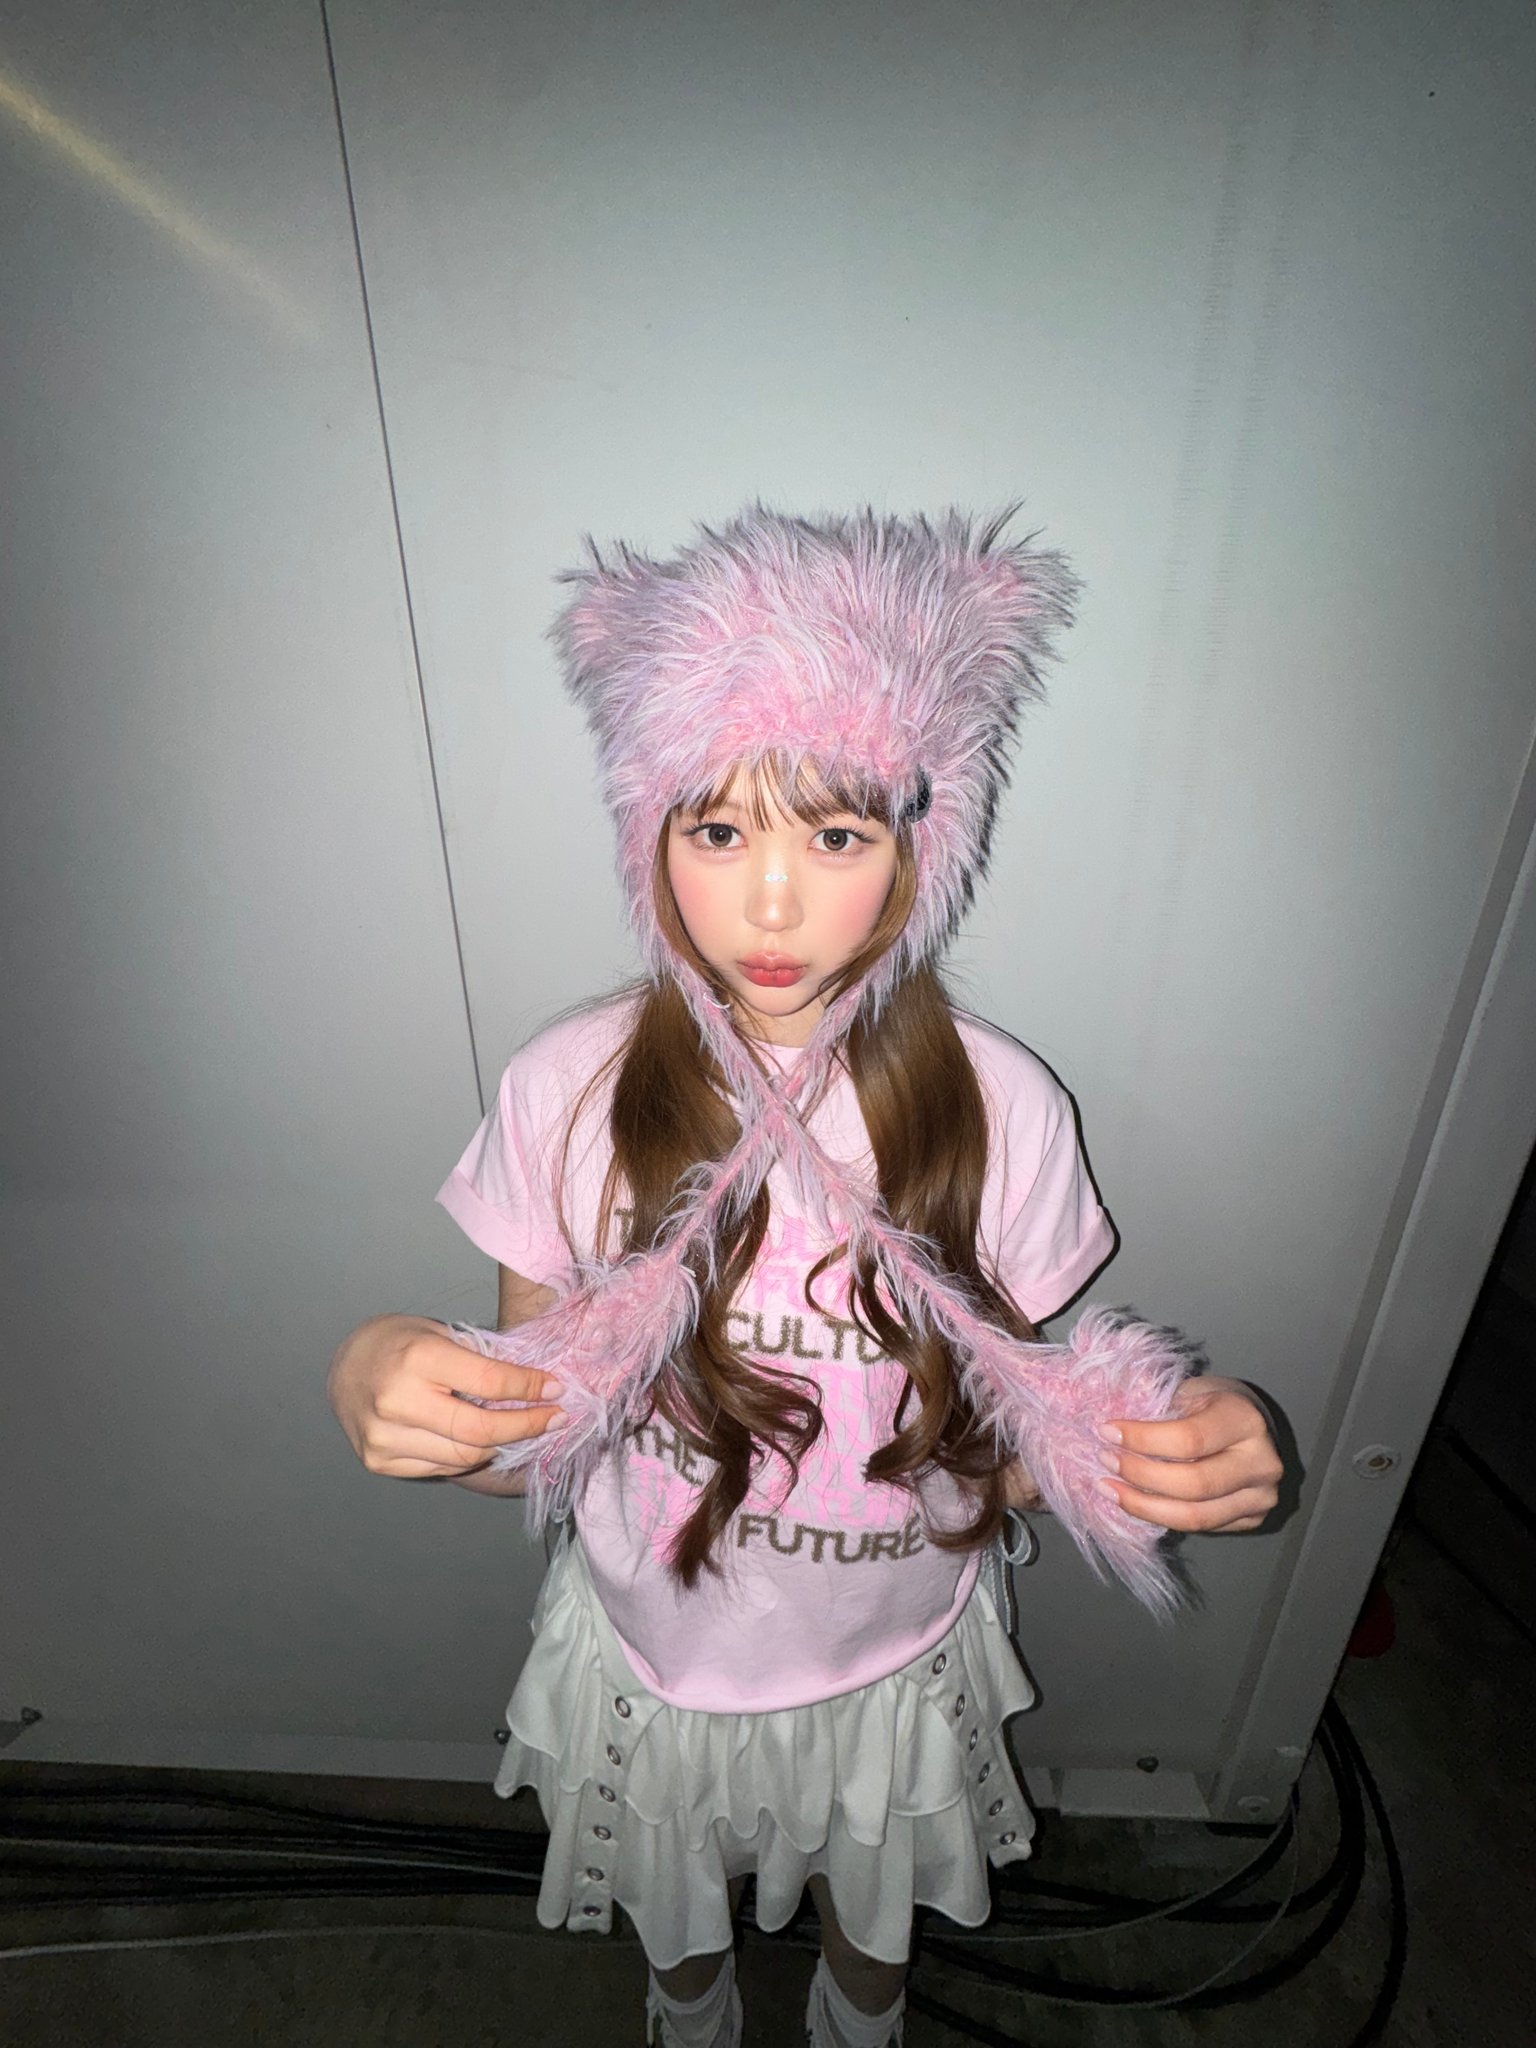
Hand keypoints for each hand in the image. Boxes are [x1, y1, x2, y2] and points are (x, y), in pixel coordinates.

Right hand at [327, 1314, 565, 1479]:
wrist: (345, 1364)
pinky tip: (483, 1442)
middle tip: (554, 1419)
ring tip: (522, 1430)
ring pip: (463, 1457)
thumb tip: (537, 1385)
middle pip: (479, 1431)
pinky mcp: (378, 1461)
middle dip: (526, 1427)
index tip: (556, 1389)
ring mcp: (383, 1437)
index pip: (489, 1382)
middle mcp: (396, 1401)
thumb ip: (481, 1360)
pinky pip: (441, 1468)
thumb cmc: (399, 1343)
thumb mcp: (440, 1334)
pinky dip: (469, 1457)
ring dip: (501, 1446)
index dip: (530, 1389)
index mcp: (416, 1359)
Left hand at [1095, 1375, 1282, 1533]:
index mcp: (1246, 1420)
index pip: (1189, 1439)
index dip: (1142, 1439)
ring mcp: (1262, 1496)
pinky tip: (1133, 1501)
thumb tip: (1108, 1430)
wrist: (1249, 1424)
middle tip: (1104, 1462)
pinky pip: (1200, 1527)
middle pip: (1193, 1484)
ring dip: (1143, 1505)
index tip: (1106, 1431)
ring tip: (1109, 1488)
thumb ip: (1157, 1409)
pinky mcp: (1253, 1519)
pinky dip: (1160, 1517)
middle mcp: (1262, 1462)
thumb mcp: (1188, 1391)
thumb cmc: (1211, 1404)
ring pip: (1196, 1516)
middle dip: (1140, 1476)